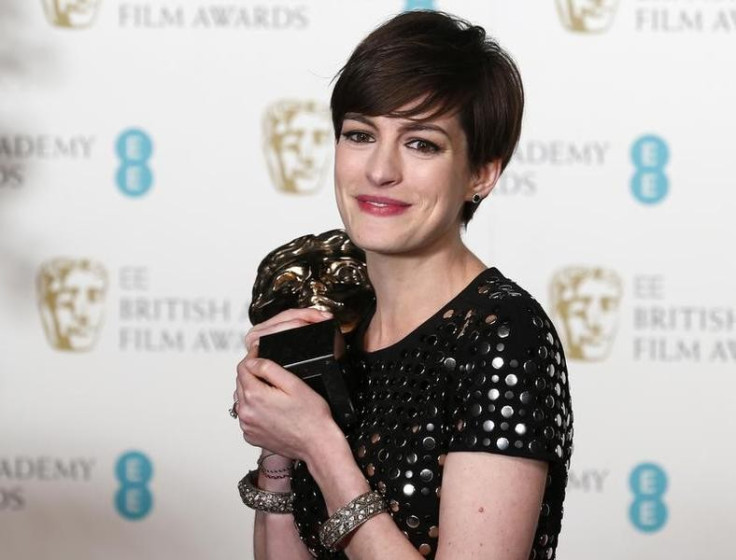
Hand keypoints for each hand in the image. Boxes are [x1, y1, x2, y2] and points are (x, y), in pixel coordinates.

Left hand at [234, 308, 339, 461]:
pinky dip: (254, 409)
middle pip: (240, 382)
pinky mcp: (251, 436)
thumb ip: (268, 368)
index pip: (242, 367)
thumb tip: (252, 360)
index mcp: (255, 396)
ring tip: (272, 392)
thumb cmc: (311, 417)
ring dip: (251, 391)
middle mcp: (246, 412)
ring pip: (241, 399)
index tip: (259, 352)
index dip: (251, 356)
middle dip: (252, 373)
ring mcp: (247, 426)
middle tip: (271, 373)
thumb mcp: (293, 383)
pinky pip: (246, 416)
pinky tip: (270, 409)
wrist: (317, 444)